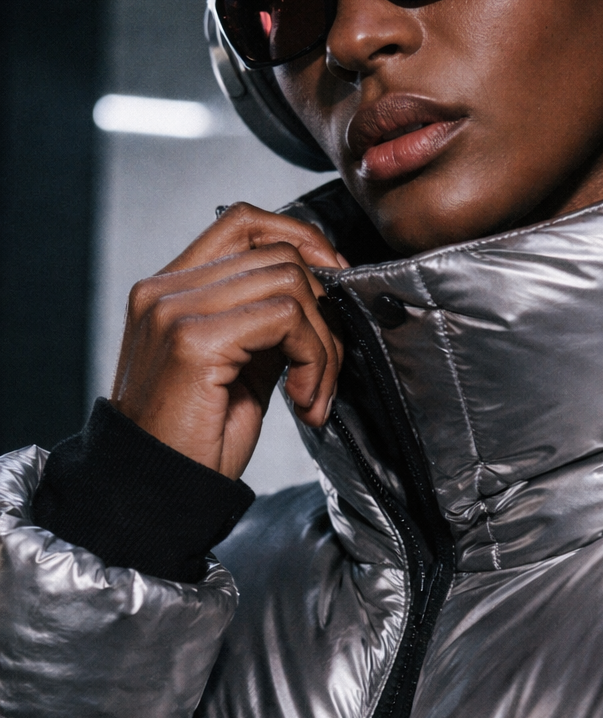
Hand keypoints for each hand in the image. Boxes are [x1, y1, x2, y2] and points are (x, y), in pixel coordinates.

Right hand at [111, 203, 347, 479]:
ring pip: (290, 282)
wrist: (154, 494)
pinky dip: (313, 359)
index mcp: (170, 288)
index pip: (245, 222)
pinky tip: (303, 401)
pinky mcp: (192, 340)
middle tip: (325, 370)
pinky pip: (286, 318)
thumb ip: (267, 323)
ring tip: (313, 393)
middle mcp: (164, 289)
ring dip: (323, 344)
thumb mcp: (239, 367)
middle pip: (279, 253)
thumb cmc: (195, 441)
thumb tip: (322, 298)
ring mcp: (174, 310)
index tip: (334, 288)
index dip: (304, 241)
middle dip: (325, 312)